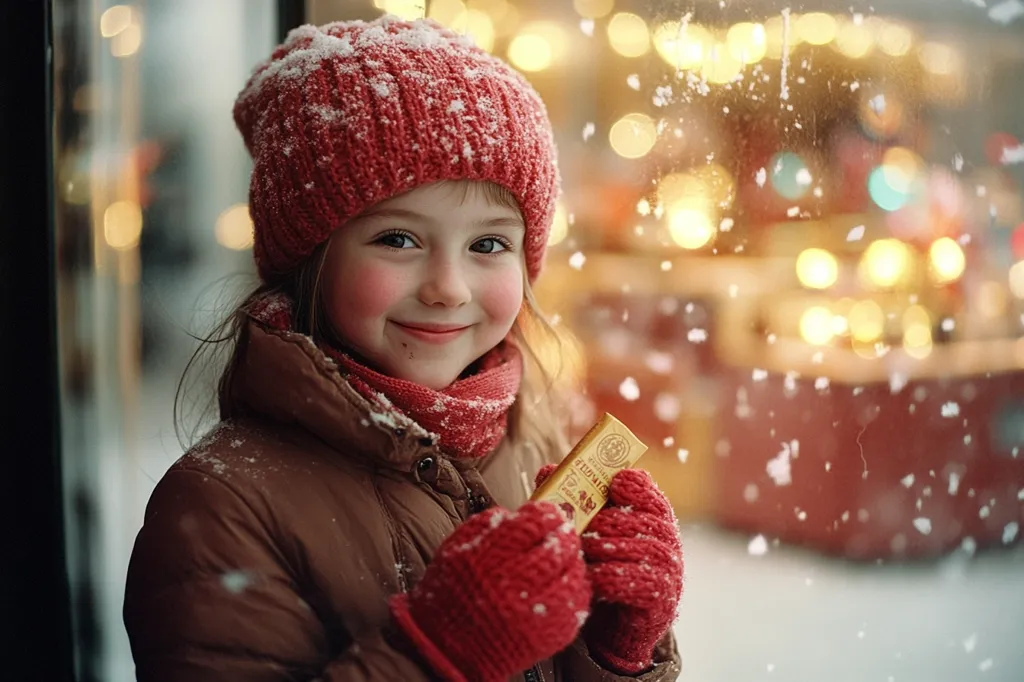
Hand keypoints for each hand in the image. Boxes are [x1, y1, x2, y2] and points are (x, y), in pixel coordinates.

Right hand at [390, 501, 591, 681]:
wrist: (449, 649)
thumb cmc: (452, 594)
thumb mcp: (457, 548)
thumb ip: (487, 525)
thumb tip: (516, 512)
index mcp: (492, 555)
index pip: (534, 522)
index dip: (547, 513)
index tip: (550, 513)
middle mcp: (517, 580)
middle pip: (558, 546)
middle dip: (564, 535)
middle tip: (562, 532)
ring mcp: (538, 609)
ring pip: (573, 572)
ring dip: (571, 561)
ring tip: (562, 559)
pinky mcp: (552, 631)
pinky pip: (578, 603)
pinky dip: (575, 589)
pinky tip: (563, 584)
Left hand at [535, 466, 683, 674]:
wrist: (620, 623)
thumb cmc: (603, 565)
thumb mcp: (589, 530)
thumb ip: (571, 499)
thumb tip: (546, 470)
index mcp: (652, 511)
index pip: (640, 484)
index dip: (620, 482)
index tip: (603, 487)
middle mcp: (665, 534)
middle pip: (619, 517)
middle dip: (588, 526)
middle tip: (569, 535)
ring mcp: (668, 564)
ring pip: (616, 546)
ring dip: (589, 553)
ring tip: (575, 558)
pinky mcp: (661, 594)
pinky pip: (619, 577)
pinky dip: (596, 578)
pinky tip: (587, 581)